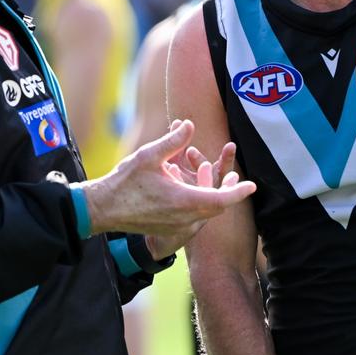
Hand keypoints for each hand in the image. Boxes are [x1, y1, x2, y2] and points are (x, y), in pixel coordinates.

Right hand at [83, 120, 254, 237]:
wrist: (104, 209)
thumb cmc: (125, 182)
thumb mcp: (148, 156)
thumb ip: (172, 141)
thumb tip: (189, 125)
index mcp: (183, 201)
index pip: (221, 199)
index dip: (238, 192)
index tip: (251, 186)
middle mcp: (184, 218)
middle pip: (217, 207)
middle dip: (226, 190)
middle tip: (232, 175)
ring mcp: (177, 227)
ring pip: (205, 213)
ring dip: (210, 195)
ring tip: (203, 172)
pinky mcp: (170, 230)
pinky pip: (194, 219)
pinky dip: (198, 203)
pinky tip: (188, 187)